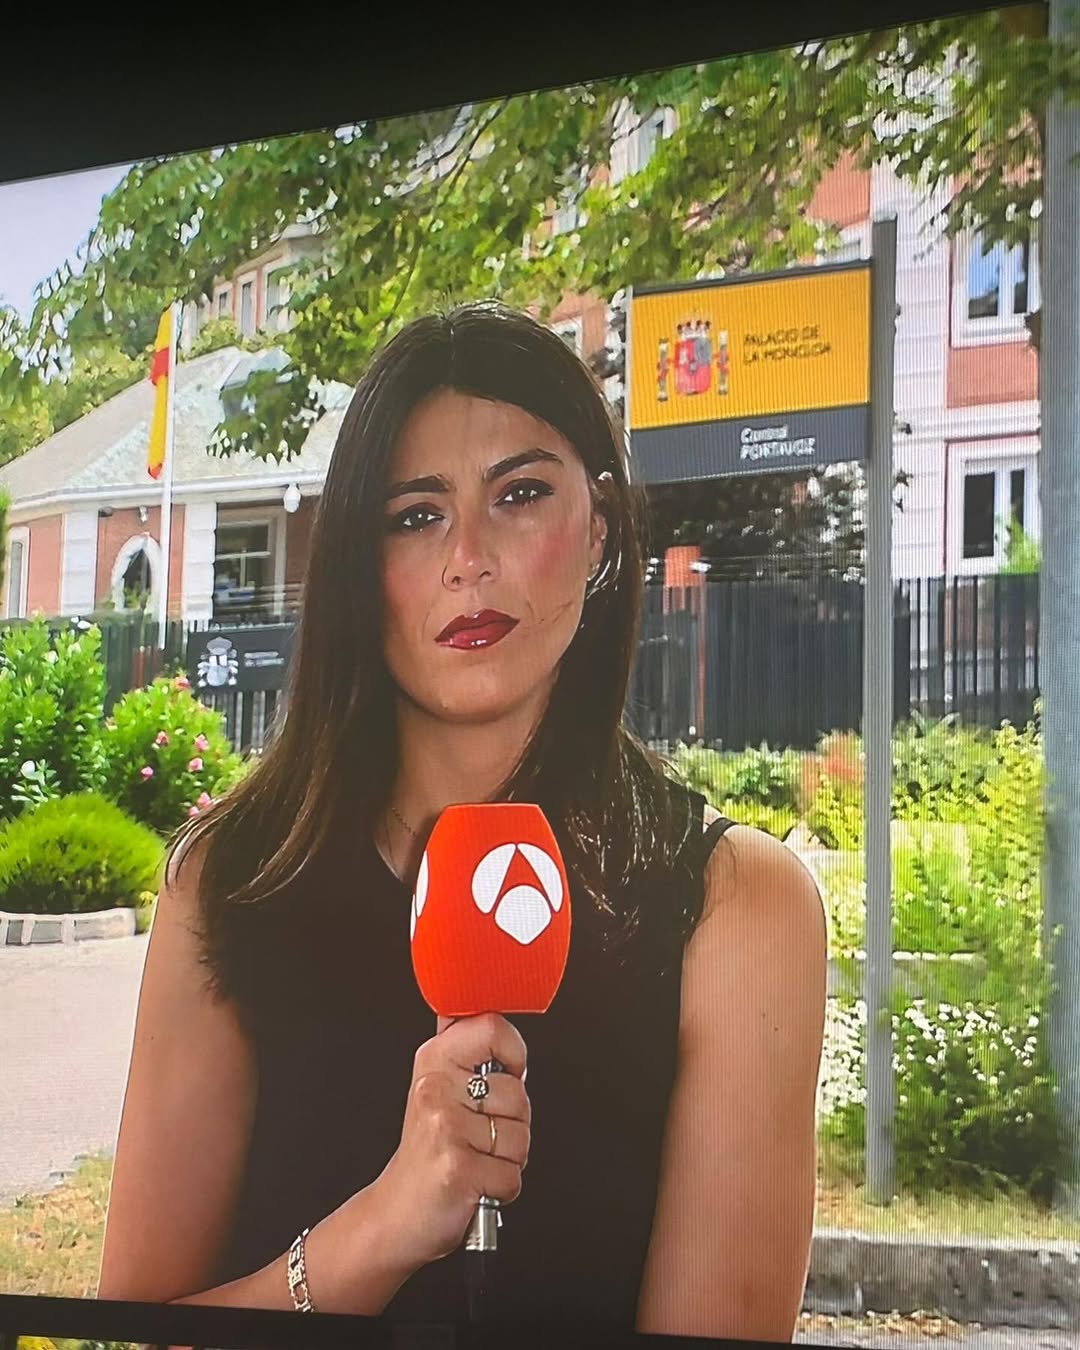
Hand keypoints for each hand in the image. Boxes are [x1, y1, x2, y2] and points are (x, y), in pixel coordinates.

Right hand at [370, 1013, 530, 1272]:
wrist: (396, 1215)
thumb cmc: (426, 1153)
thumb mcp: (438, 1087)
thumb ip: (461, 1045)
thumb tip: (478, 1002)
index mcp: (434, 1061)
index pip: (493, 1028)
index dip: (513, 1054)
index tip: (503, 1073)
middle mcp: (435, 1089)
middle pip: (518, 1091)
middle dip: (512, 1123)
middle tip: (478, 1135)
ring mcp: (445, 1128)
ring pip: (520, 1136)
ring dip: (507, 1159)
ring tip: (475, 1159)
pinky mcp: (457, 1169)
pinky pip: (512, 1176)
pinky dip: (501, 1189)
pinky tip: (474, 1184)